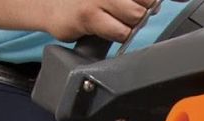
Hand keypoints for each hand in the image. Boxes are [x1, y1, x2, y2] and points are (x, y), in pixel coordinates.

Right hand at [40, 0, 157, 42]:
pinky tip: (106, 29)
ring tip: (113, 21)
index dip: (149, 1)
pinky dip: (119, 35)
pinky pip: (120, 32)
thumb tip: (155, 5)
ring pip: (136, 16)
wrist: (48, 3)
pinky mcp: (88, 15)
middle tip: (124, 14)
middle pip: (147, 2)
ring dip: (130, 25)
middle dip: (141, 12)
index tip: (144, 4)